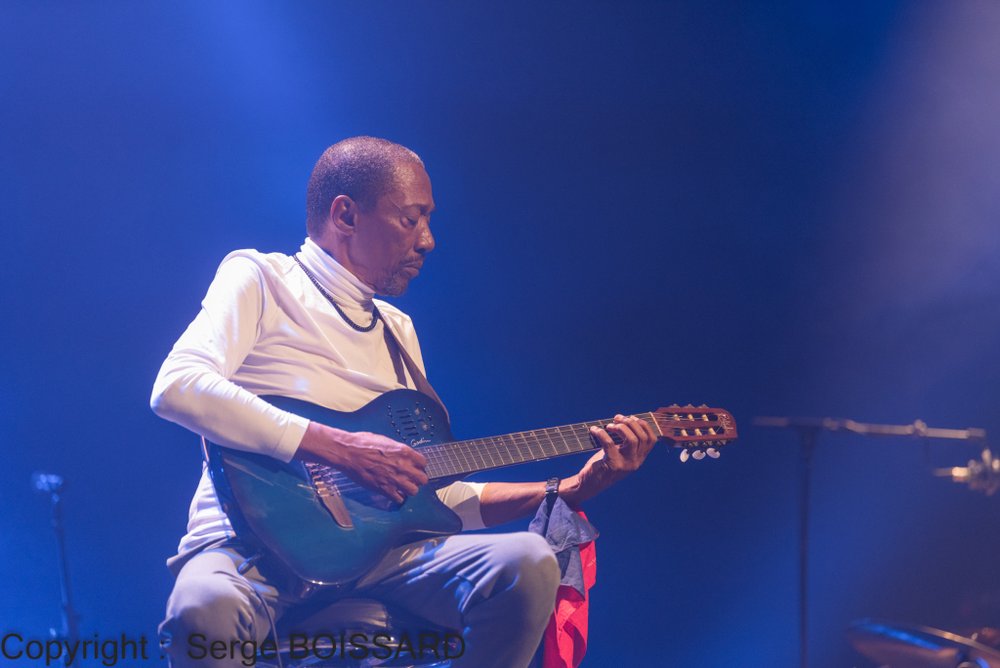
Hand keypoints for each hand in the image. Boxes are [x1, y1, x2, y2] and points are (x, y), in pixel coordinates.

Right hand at [296, 421, 427, 502]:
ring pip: (414, 491)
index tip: (415, 467)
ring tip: (403, 487)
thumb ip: (397, 450)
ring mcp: (394, 479)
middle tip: (411, 478)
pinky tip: (392, 492)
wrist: (348, 452)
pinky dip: (397, 497)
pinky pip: (399, 499)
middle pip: (422, 479)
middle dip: (417, 479)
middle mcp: (403, 466)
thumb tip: (402, 454)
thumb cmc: (362, 443)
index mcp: (404, 451)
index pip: (423, 463)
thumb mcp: (385, 440)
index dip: (419, 466)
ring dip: (409, 489)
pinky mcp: (384, 489)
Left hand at [562, 414, 656, 506]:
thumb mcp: (619, 454)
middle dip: (629, 423)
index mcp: (639, 458)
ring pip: (632, 440)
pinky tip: (594, 430)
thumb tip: (623, 420)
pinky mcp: (612, 465)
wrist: (589, 485)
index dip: (643, 425)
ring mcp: (625, 464)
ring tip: (609, 425)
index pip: (651, 439)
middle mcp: (635, 462)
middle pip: (641, 437)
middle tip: (616, 418)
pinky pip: (609, 443)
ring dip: (620, 427)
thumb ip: (624, 442)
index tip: (631, 417)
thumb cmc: (602, 465)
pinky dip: (601, 433)